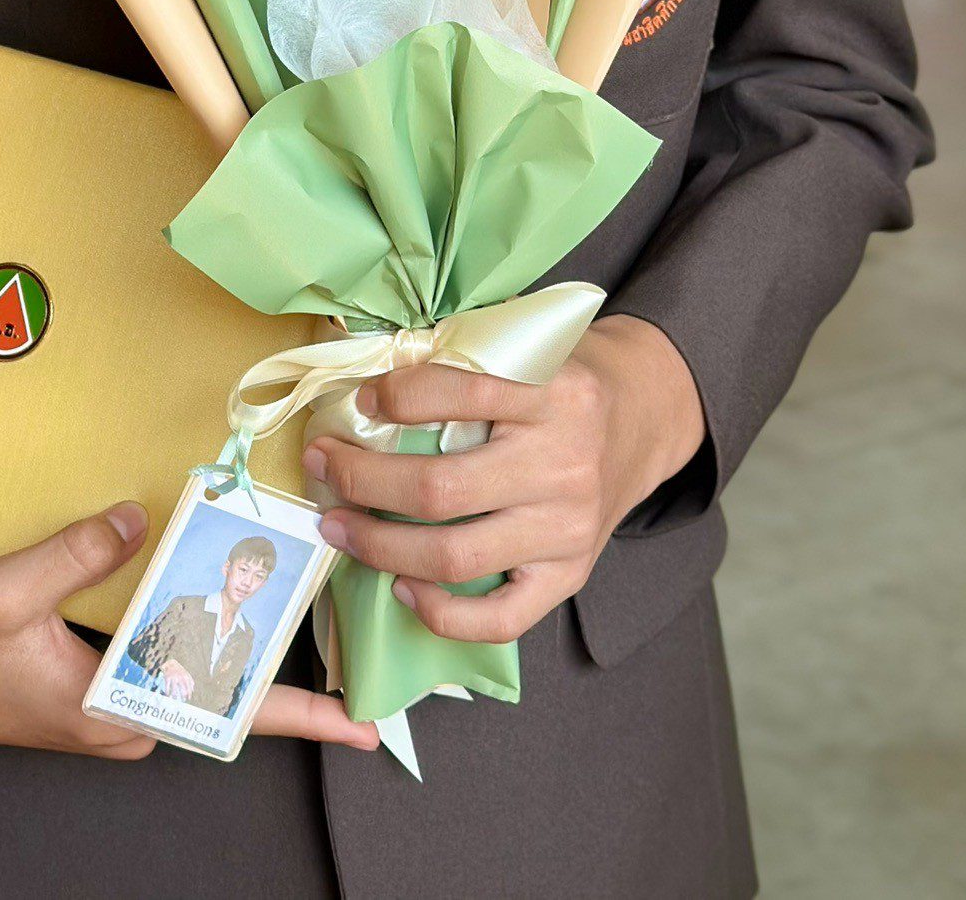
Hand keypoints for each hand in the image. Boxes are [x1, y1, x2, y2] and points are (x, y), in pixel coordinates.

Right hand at [0, 502, 376, 755]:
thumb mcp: (2, 591)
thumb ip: (72, 554)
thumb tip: (134, 518)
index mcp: (110, 705)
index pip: (222, 714)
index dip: (297, 715)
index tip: (356, 722)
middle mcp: (122, 715)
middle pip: (221, 695)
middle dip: (285, 671)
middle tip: (345, 638)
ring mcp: (108, 704)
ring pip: (194, 677)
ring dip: (240, 647)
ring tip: (293, 604)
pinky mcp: (93, 685)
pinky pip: (164, 663)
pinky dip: (198, 636)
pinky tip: (219, 603)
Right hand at [159, 660, 195, 701]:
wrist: (171, 663)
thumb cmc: (179, 670)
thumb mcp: (186, 674)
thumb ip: (190, 681)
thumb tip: (193, 689)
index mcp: (186, 676)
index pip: (189, 687)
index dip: (189, 693)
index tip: (188, 698)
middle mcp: (180, 677)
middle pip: (182, 689)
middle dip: (183, 696)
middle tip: (182, 700)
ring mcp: (174, 677)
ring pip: (174, 689)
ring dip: (174, 695)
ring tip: (174, 698)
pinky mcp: (167, 677)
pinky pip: (167, 686)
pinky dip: (167, 691)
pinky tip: (167, 694)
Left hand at [304, 316, 704, 644]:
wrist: (643, 417)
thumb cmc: (564, 378)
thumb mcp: (530, 347)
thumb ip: (465, 356)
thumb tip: (370, 370)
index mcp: (552, 393)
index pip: (458, 393)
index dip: (396, 396)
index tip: (360, 398)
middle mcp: (562, 464)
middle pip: (441, 488)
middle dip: (362, 480)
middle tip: (322, 465)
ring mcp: (567, 528)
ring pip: (455, 555)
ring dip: (380, 545)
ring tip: (338, 527)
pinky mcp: (570, 575)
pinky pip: (501, 617)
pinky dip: (442, 613)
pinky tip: (402, 589)